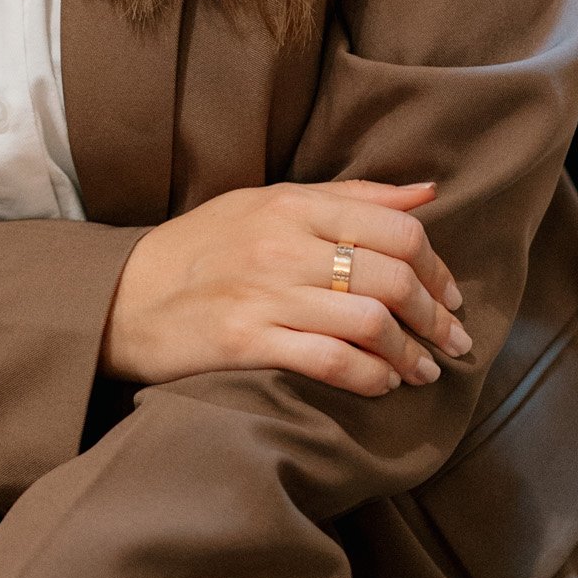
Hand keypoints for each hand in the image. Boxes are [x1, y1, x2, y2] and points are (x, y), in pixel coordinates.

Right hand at [100, 179, 470, 399]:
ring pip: (368, 321)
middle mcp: (282, 244)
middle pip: (391, 276)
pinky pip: (330, 360)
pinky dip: (369, 377)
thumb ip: (348, 198)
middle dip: (434, 316)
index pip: (395, 230)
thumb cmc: (203, 248)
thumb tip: (426, 193)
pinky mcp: (247, 341)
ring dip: (409, 353)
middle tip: (452, 342)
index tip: (450, 296)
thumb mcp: (268, 203)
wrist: (125, 296)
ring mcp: (265, 293)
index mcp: (291, 204)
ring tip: (421, 370)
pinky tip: (381, 384)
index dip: (437, 268)